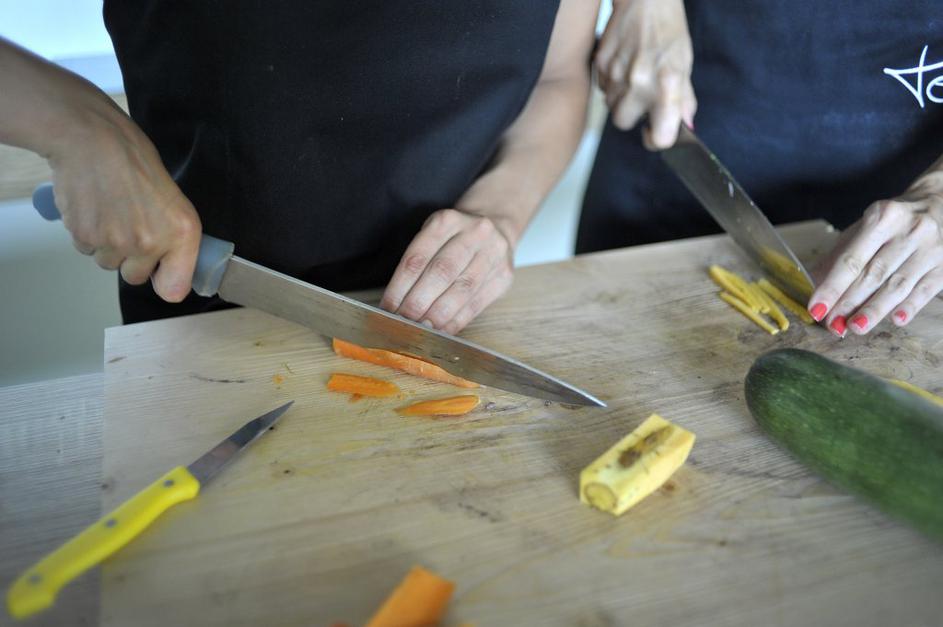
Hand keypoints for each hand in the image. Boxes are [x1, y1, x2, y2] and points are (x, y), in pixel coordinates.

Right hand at [49, 109, 200, 302]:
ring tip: (110, 210)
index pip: (175, 289)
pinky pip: (86, 250)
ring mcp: (116, 243)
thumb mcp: (174, 199)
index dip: (165, 281)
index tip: (161, 273)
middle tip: (129, 224)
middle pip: (135, 276)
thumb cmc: (133, 161)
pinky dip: (87, 234)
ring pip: (108, 263)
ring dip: (107, 244)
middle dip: (131, 257)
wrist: (93, 140)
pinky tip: (94, 207)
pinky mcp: (86, 238)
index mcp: (182, 233)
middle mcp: (151, 243)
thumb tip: (169, 273)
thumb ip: (175, 238)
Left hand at [380, 209, 513, 334]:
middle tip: (403, 323)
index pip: (417, 258)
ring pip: (462, 290)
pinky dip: (457, 321)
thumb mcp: (433, 237)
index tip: (387, 309)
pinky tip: (442, 331)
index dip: (399, 287)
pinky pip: (477, 304)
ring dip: (438, 315)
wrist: (497, 228)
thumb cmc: (454, 238)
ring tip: (421, 330)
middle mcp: (474, 233)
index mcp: (446, 221)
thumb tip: (397, 305)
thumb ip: (417, 265)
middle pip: (441, 273)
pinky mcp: (504, 276)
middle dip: (418, 303)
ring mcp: (493, 254)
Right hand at [595, 0, 696, 148]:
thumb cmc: (668, 30)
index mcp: (666, 86)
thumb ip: (684, 99)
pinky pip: (602, 87)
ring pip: (610, 105)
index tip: (656, 131)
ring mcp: (616, 73)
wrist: (645, 0)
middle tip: (642, 99)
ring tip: (633, 76)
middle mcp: (639, 83)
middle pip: (623, 123)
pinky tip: (623, 65)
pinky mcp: (600, 64)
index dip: (656, 139)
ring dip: (620, 98)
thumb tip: (686, 126)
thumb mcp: (684, 64)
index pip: (660, 137)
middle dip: (631, 115)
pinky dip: (611, 82)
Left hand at [808, 173, 942, 335]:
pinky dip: (909, 306)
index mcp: (882, 218)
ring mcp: (931, 248)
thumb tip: (814, 284)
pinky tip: (896, 320)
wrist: (940, 204)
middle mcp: (909, 230)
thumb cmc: (893, 222)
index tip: (817, 308)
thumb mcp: (864, 228)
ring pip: (898, 285)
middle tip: (832, 324)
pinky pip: (926, 290)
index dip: (832, 287)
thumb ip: (839, 255)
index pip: (852, 259)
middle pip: (874, 274)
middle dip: (850, 303)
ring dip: (875, 310)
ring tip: (855, 327)